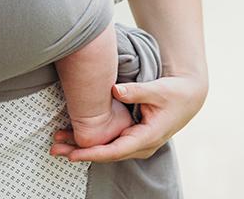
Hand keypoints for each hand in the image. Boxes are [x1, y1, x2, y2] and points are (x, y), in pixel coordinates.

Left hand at [50, 74, 206, 161]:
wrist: (188, 96)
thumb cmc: (174, 92)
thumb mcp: (157, 89)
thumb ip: (136, 91)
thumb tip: (115, 90)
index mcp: (148, 137)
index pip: (116, 150)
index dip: (93, 152)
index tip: (74, 153)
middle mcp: (141, 145)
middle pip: (107, 154)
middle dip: (80, 152)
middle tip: (55, 148)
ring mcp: (137, 143)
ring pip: (106, 150)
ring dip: (83, 148)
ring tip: (58, 144)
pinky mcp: (132, 137)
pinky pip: (110, 143)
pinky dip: (92, 142)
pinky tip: (74, 137)